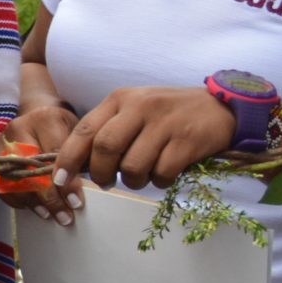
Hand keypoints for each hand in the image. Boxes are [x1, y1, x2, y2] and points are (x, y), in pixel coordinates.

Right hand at [0, 102, 79, 223]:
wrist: (33, 110)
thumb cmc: (59, 125)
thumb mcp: (75, 131)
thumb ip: (79, 155)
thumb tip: (80, 192)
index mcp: (44, 118)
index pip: (54, 157)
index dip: (65, 183)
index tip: (76, 203)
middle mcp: (18, 128)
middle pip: (31, 170)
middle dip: (49, 198)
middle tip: (64, 217)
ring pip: (14, 179)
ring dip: (33, 202)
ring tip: (49, 215)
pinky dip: (16, 199)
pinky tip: (32, 207)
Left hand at [54, 86, 237, 192]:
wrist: (222, 106)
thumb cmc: (168, 115)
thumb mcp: (134, 112)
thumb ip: (107, 132)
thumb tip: (79, 167)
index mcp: (120, 99)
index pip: (83, 131)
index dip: (67, 160)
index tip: (59, 181)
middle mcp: (140, 106)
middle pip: (104, 149)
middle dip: (100, 174)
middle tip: (107, 183)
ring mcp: (165, 122)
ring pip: (132, 165)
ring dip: (133, 181)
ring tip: (142, 175)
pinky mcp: (189, 139)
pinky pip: (162, 172)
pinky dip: (160, 181)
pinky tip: (166, 173)